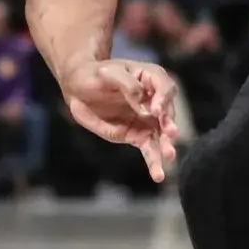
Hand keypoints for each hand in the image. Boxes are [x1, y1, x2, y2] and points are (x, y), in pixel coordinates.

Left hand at [62, 59, 180, 181]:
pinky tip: (158, 175)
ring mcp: (148, 119)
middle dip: (169, 124)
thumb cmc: (94, 75)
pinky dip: (154, 162)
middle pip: (167, 112)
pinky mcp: (138, 135)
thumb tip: (145, 109)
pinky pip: (149, 149)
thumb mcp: (107, 73)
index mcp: (150, 78)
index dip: (163, 99)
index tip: (156, 111)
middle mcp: (154, 100)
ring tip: (169, 156)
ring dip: (166, 146)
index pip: (164, 87)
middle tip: (170, 133)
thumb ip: (129, 87)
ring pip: (161, 134)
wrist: (78, 89)